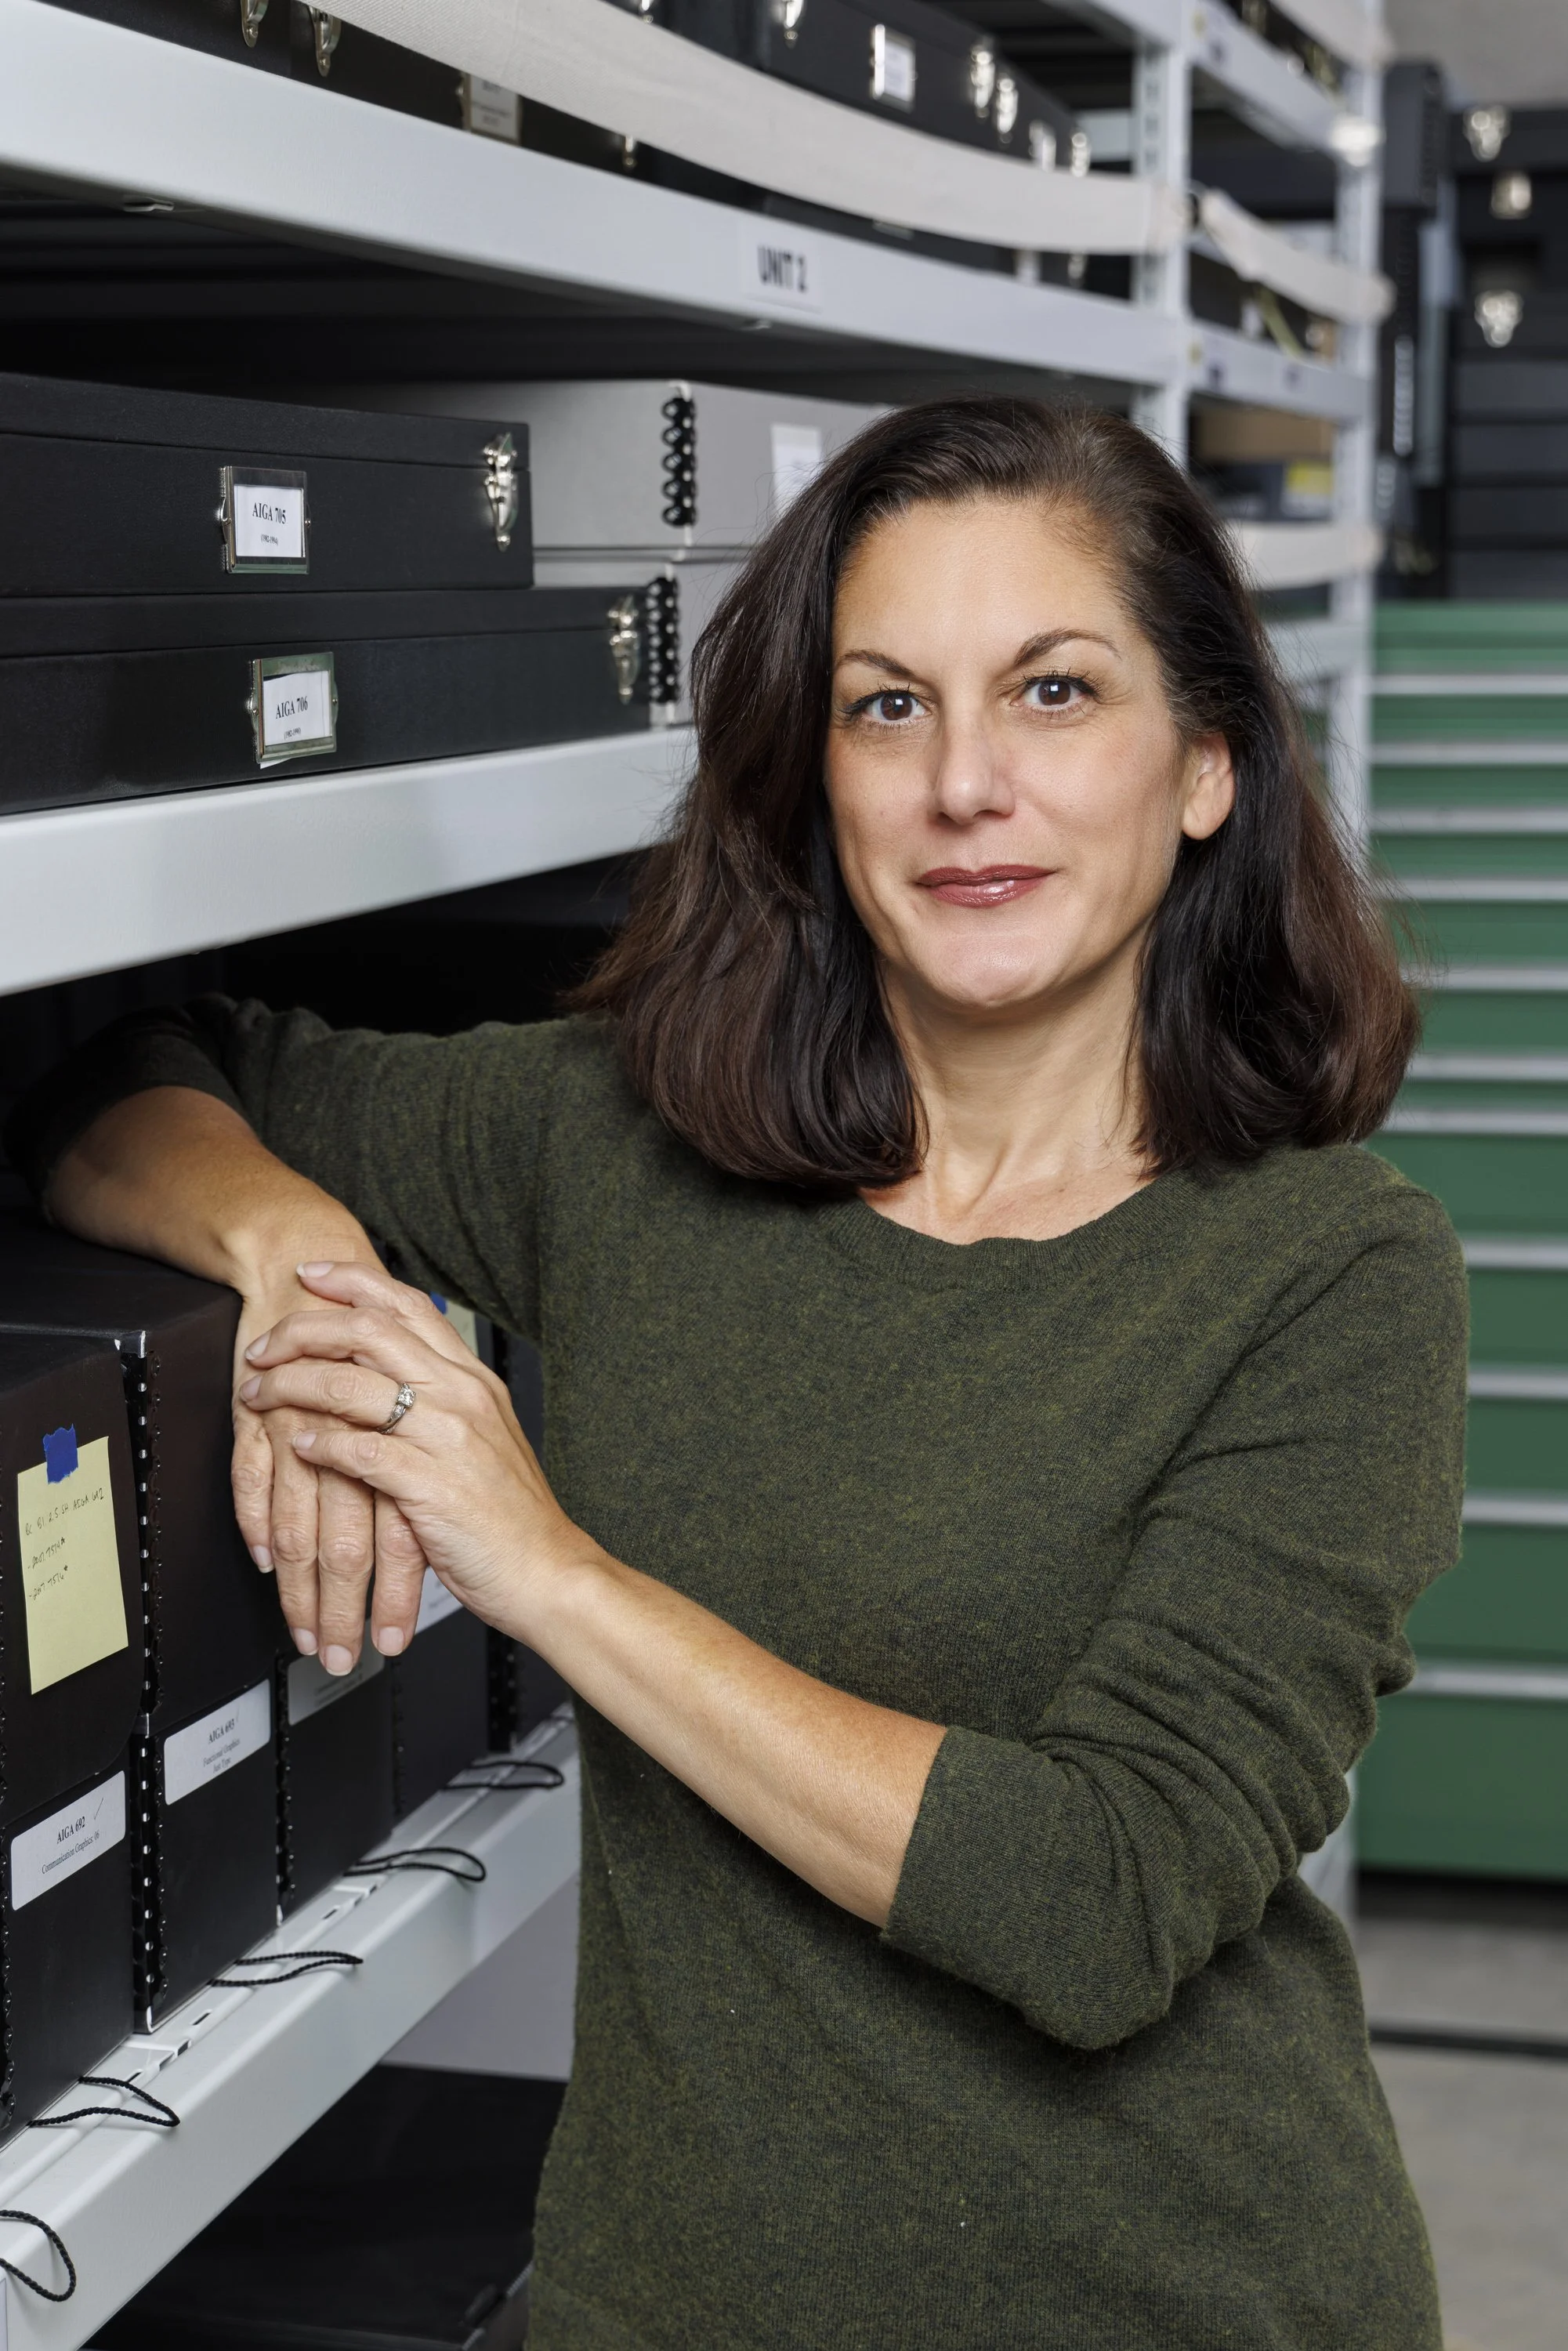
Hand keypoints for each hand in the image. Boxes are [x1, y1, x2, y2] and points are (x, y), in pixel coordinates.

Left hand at [238, 1262, 590, 1664]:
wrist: (548, 1572)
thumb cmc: (509, 1514)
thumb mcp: (481, 1439)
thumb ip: (441, 1402)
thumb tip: (390, 1376)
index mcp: (472, 1379)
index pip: (406, 1304)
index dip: (351, 1282)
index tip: (309, 1274)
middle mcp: (462, 1395)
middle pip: (369, 1331)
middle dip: (302, 1330)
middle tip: (261, 1346)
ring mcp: (448, 1438)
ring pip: (353, 1385)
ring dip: (292, 1385)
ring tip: (259, 1395)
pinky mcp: (431, 1486)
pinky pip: (359, 1451)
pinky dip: (320, 1445)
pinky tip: (298, 1448)